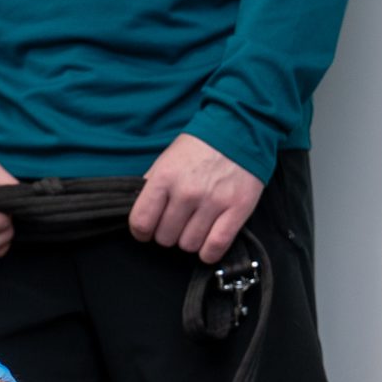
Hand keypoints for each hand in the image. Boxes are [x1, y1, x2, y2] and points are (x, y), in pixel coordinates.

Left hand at [128, 134, 263, 263]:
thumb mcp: (167, 159)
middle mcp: (187, 192)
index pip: (141, 222)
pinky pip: (215, 247)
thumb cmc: (200, 146)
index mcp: (165, 177)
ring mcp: (213, 202)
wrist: (240, 129)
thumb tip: (141, 212)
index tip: (147, 230)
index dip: (142, 232)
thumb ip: (152, 185)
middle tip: (177, 222)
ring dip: (189, 240)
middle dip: (168, 233)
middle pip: (165, 238)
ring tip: (195, 225)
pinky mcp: (237, 209)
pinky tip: (207, 244)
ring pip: (189, 245)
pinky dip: (208, 252)